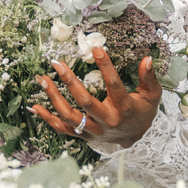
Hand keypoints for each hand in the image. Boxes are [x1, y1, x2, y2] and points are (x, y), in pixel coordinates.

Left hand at [32, 50, 161, 147]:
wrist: (137, 138)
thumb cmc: (143, 111)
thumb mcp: (152, 95)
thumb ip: (149, 78)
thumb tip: (147, 59)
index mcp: (123, 107)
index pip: (113, 84)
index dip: (105, 66)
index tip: (96, 48)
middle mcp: (106, 120)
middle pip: (85, 102)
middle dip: (69, 81)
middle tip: (57, 63)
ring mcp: (93, 130)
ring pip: (70, 116)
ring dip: (54, 98)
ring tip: (43, 79)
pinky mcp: (84, 135)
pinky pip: (63, 129)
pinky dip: (48, 119)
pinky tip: (36, 106)